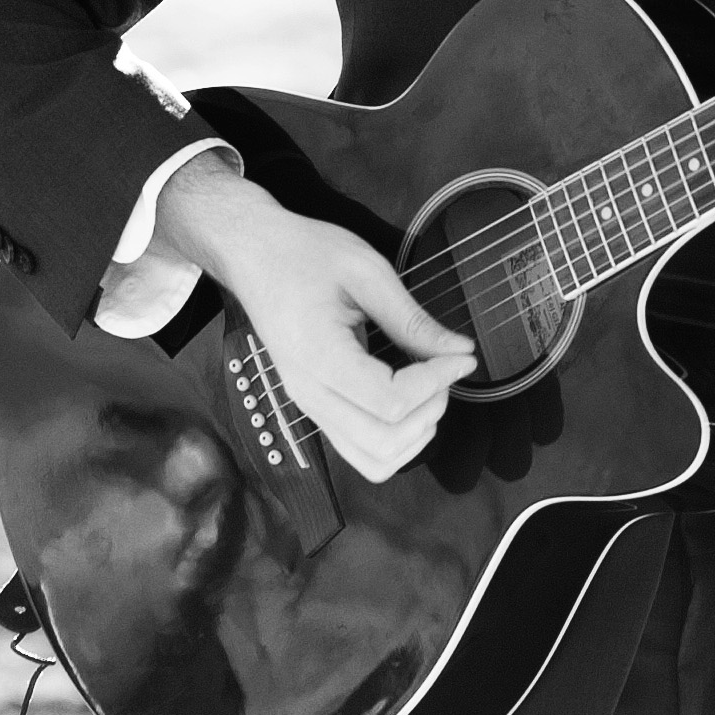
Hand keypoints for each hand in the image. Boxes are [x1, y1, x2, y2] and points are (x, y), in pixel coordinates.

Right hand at [160, 167, 473, 481]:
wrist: (253, 257)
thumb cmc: (302, 254)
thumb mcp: (366, 272)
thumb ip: (412, 319)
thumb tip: (460, 350)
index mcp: (318, 356)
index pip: (390, 402)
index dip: (437, 382)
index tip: (461, 357)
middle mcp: (309, 393)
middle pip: (385, 441)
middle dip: (430, 410)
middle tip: (444, 369)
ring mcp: (309, 406)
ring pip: (374, 459)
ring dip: (415, 433)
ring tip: (428, 388)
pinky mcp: (315, 407)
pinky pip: (360, 451)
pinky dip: (396, 440)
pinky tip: (409, 403)